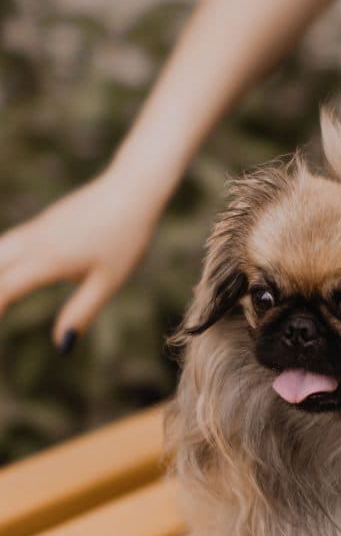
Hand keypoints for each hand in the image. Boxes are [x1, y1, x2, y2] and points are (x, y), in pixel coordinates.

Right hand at [0, 170, 159, 348]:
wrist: (132, 189)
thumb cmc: (125, 238)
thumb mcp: (107, 282)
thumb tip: (61, 346)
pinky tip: (3, 270)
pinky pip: (8, 242)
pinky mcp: (42, 223)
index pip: (5, 288)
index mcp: (48, 260)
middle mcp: (34, 242)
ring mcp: (35, 229)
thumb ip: (81, 313)